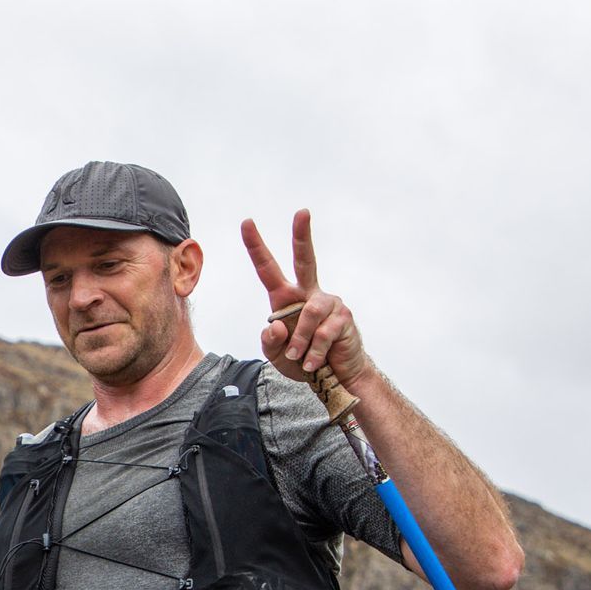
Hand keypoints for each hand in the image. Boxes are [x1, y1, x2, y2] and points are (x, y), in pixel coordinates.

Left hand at [241, 209, 373, 389]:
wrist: (335, 378)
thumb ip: (268, 343)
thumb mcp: (276, 356)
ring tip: (300, 358)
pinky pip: (322, 333)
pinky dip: (313, 352)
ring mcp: (329, 303)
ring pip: (308, 313)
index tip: (247, 222)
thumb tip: (274, 325)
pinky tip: (314, 363)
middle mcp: (309, 294)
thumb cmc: (303, 362)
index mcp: (287, 299)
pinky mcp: (343, 317)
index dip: (256, 247)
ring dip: (300, 341)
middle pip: (305, 260)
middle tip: (302, 211)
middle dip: (302, 235)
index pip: (268, 269)